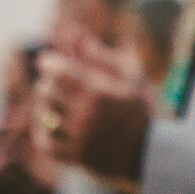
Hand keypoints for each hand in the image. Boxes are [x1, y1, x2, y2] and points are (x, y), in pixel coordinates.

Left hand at [32, 26, 152, 181]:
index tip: (46, 63)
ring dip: (42, 108)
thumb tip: (77, 37)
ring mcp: (81, 137)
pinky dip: (42, 134)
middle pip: (47, 92)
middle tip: (49, 84)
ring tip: (48, 105)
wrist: (152, 152)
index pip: (59, 72)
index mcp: (99, 92)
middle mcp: (87, 115)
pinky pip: (47, 144)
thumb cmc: (140, 109)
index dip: (48, 64)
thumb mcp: (130, 78)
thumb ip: (102, 57)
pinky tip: (48, 127)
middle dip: (46, 85)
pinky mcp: (78, 156)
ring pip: (44, 117)